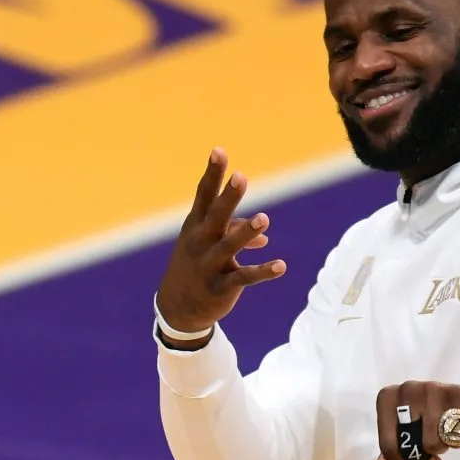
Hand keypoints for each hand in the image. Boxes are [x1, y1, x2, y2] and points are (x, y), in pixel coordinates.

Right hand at [155, 148, 286, 339]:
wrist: (178, 309)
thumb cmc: (196, 265)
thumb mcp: (208, 243)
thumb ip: (235, 231)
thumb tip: (264, 237)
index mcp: (196, 226)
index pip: (204, 195)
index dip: (212, 174)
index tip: (219, 150)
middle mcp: (200, 242)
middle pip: (216, 216)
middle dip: (228, 197)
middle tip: (241, 177)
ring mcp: (209, 265)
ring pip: (229, 246)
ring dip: (246, 233)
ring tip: (264, 217)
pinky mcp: (220, 287)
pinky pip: (244, 278)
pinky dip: (263, 271)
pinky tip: (281, 266)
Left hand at [372, 381, 459, 459]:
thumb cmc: (426, 422)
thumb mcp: (404, 441)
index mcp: (387, 398)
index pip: (388, 445)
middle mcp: (407, 389)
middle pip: (410, 445)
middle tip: (430, 458)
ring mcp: (432, 388)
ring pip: (433, 442)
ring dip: (441, 450)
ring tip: (442, 440)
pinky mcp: (458, 393)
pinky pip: (456, 435)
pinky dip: (458, 441)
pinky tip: (456, 431)